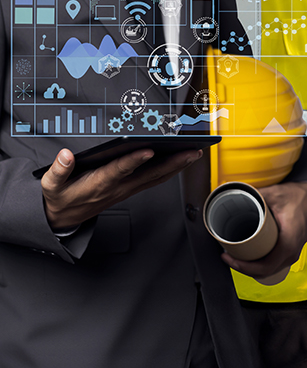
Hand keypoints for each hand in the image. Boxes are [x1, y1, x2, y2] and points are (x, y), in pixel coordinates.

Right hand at [42, 148, 202, 230]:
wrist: (66, 217)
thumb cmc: (62, 197)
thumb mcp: (52, 185)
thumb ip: (58, 169)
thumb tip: (65, 155)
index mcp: (99, 183)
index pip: (119, 170)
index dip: (134, 161)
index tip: (147, 150)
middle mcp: (119, 187)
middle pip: (149, 174)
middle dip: (172, 162)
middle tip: (190, 150)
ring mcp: (128, 189)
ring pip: (157, 177)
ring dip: (177, 166)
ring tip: (194, 152)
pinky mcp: (131, 189)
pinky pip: (155, 180)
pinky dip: (171, 170)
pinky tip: (182, 161)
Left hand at [221, 181, 306, 284]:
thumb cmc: (299, 198)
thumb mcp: (275, 194)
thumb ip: (254, 195)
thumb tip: (233, 196)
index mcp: (288, 242)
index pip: (264, 266)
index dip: (242, 267)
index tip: (228, 258)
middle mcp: (292, 252)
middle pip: (264, 272)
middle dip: (243, 267)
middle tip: (227, 256)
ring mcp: (292, 254)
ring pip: (268, 271)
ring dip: (250, 267)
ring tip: (235, 256)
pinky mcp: (290, 252)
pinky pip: (273, 265)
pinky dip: (259, 264)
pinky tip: (249, 257)